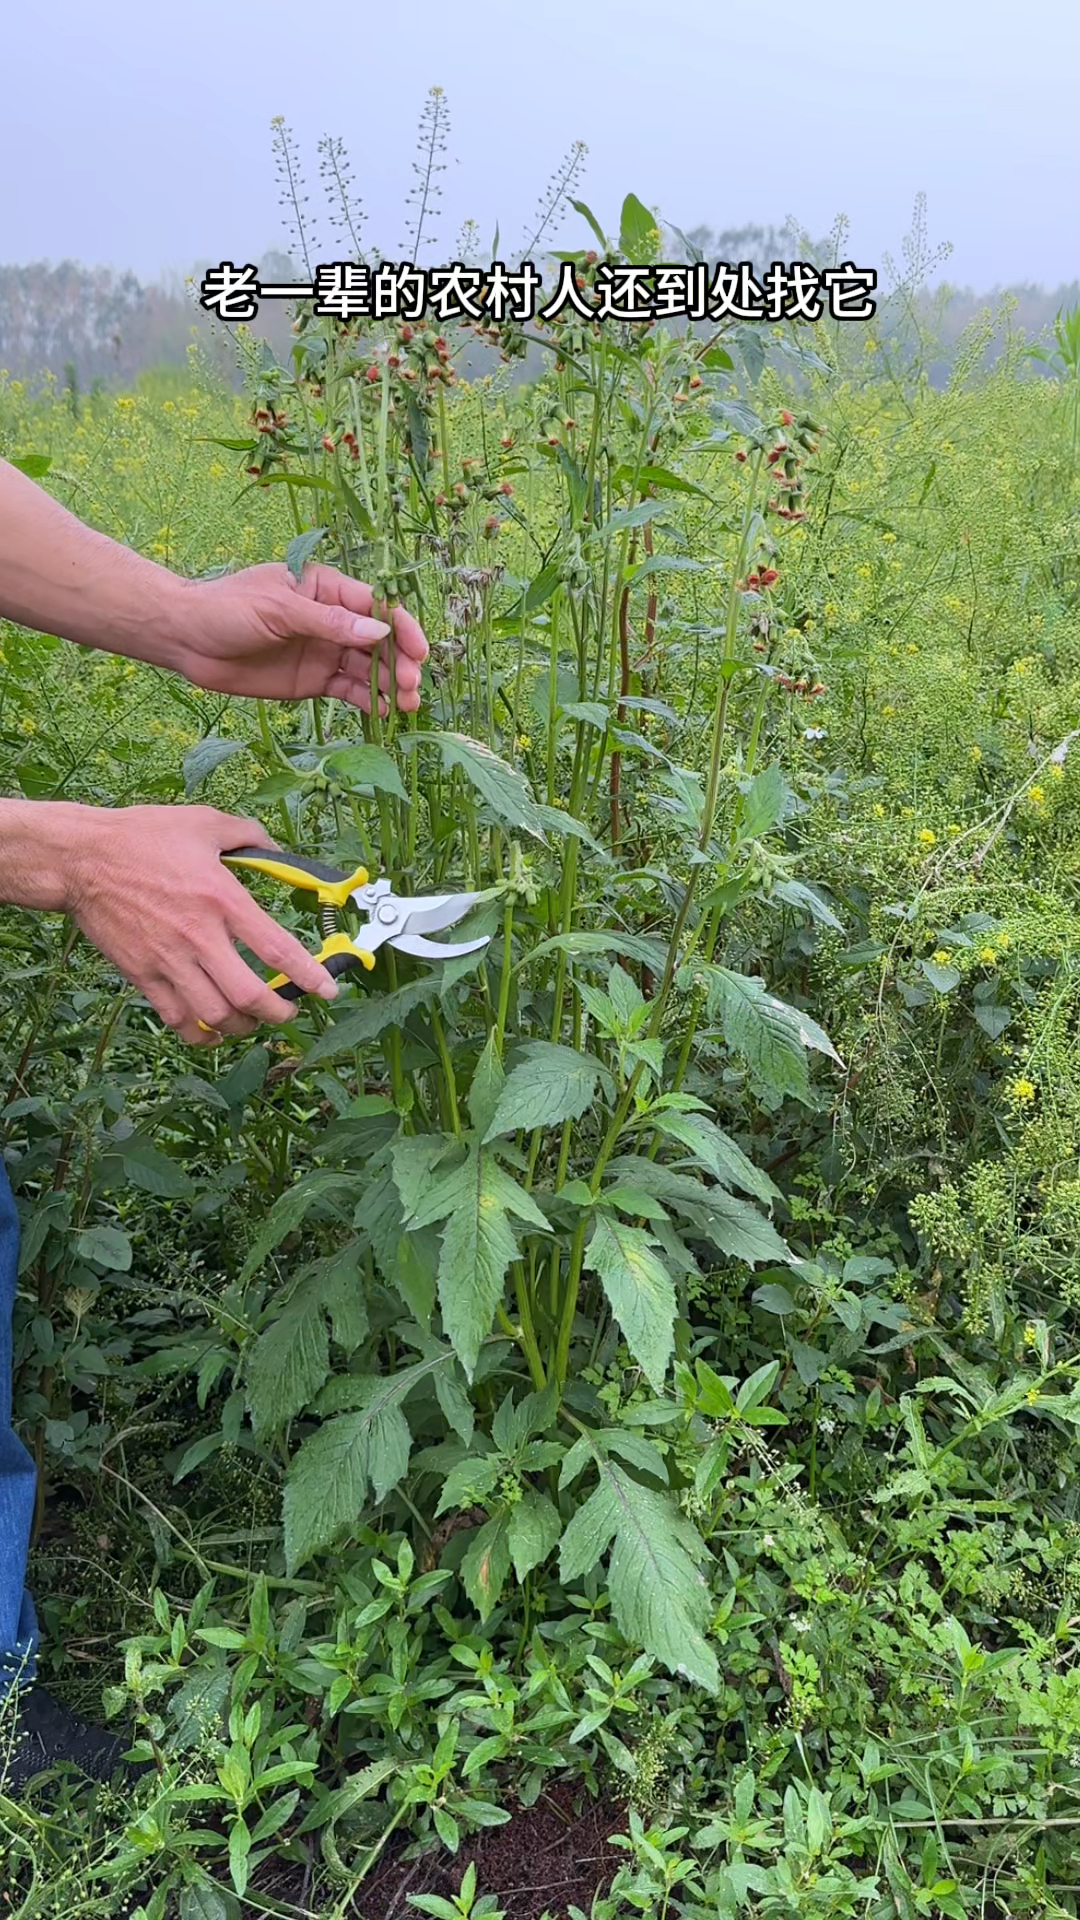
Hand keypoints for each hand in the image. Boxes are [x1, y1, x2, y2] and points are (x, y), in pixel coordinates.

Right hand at [64, 805, 339, 1045]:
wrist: (81, 859)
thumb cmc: (141, 836)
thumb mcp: (203, 822)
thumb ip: (248, 834)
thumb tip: (276, 847)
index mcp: (222, 899)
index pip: (277, 948)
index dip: (309, 976)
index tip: (328, 989)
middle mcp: (199, 936)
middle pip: (249, 995)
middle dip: (279, 1011)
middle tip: (290, 1010)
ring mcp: (169, 960)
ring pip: (216, 1014)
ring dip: (244, 1026)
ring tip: (254, 1020)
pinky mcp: (142, 974)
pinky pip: (178, 1018)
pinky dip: (201, 1033)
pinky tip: (214, 1030)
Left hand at [172, 563, 427, 713]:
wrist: (186, 639)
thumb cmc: (227, 608)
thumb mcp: (279, 609)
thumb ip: (329, 624)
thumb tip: (378, 635)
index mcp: (326, 589)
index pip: (376, 607)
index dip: (402, 629)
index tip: (418, 652)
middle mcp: (332, 620)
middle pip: (379, 642)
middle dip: (400, 663)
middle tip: (410, 687)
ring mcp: (324, 651)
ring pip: (368, 669)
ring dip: (390, 686)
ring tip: (407, 706)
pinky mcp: (313, 681)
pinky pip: (348, 691)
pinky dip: (366, 702)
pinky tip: (382, 714)